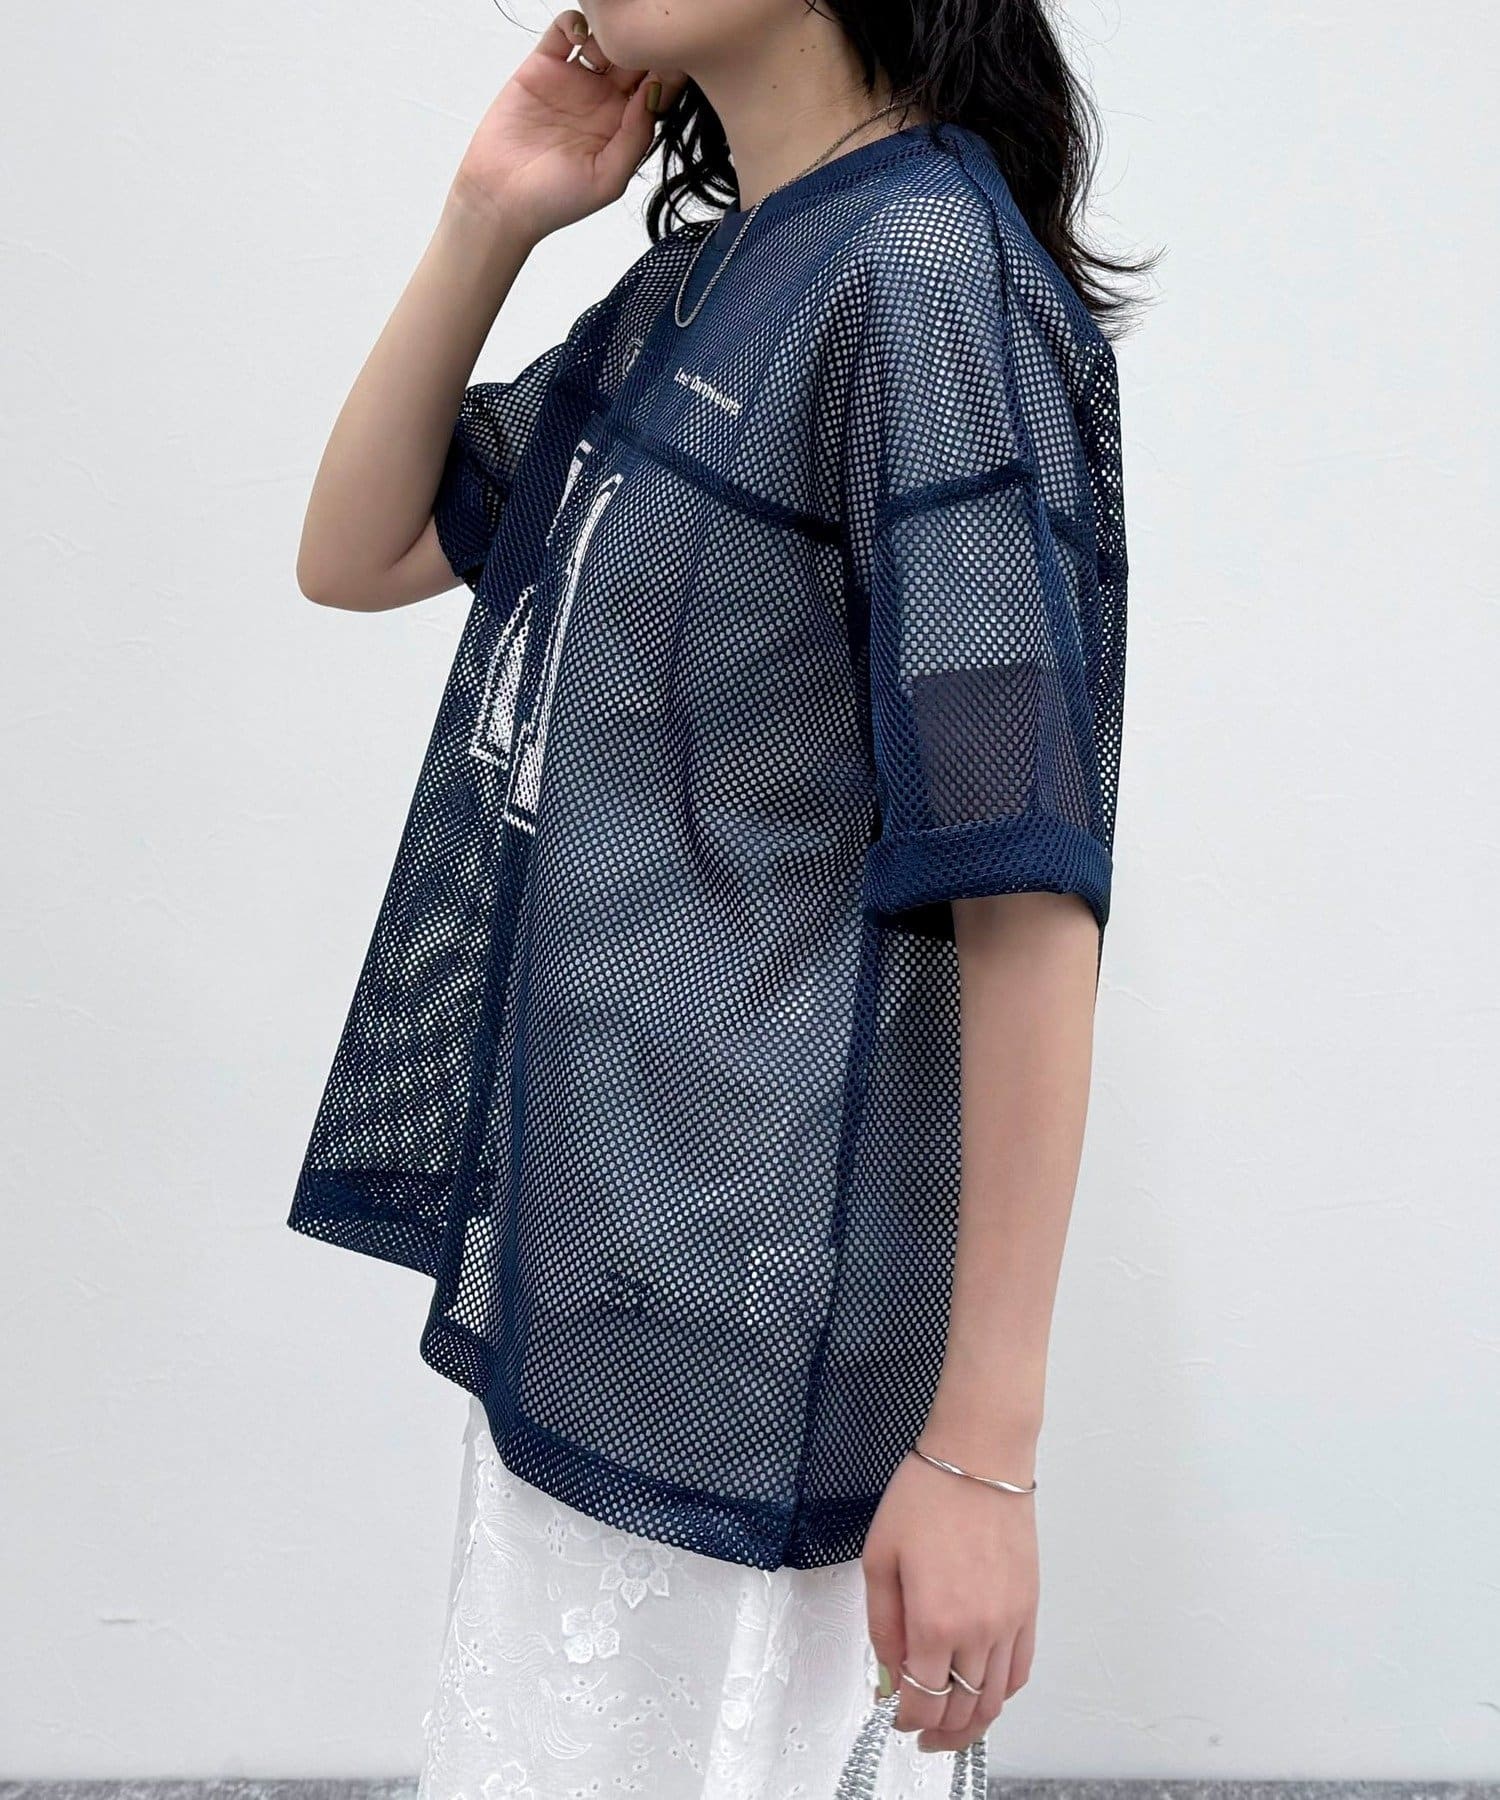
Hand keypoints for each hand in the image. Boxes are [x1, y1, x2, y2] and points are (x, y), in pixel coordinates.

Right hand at [448, 8, 688, 241]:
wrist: (501, 198)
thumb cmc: (555, 200)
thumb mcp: (607, 180)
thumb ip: (635, 139)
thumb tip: (653, 94)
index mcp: (625, 126)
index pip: (658, 89)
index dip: (668, 73)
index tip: (671, 64)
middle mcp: (605, 100)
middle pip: (636, 58)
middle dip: (644, 45)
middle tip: (644, 41)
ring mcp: (575, 79)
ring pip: (605, 38)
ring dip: (613, 32)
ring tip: (610, 44)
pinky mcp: (544, 65)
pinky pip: (565, 30)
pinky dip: (576, 22)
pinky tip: (580, 36)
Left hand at [861, 1447, 1037, 1752]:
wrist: (980, 1457)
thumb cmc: (927, 1495)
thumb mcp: (880, 1557)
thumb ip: (882, 1624)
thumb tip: (887, 1674)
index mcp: (934, 1621)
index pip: (922, 1701)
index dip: (905, 1720)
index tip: (893, 1719)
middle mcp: (978, 1631)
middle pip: (961, 1710)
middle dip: (936, 1732)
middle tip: (919, 1734)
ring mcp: (1009, 1622)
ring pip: (995, 1700)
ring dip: (972, 1724)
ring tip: (950, 1728)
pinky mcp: (1029, 1608)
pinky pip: (1020, 1670)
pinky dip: (1002, 1693)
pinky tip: (985, 1693)